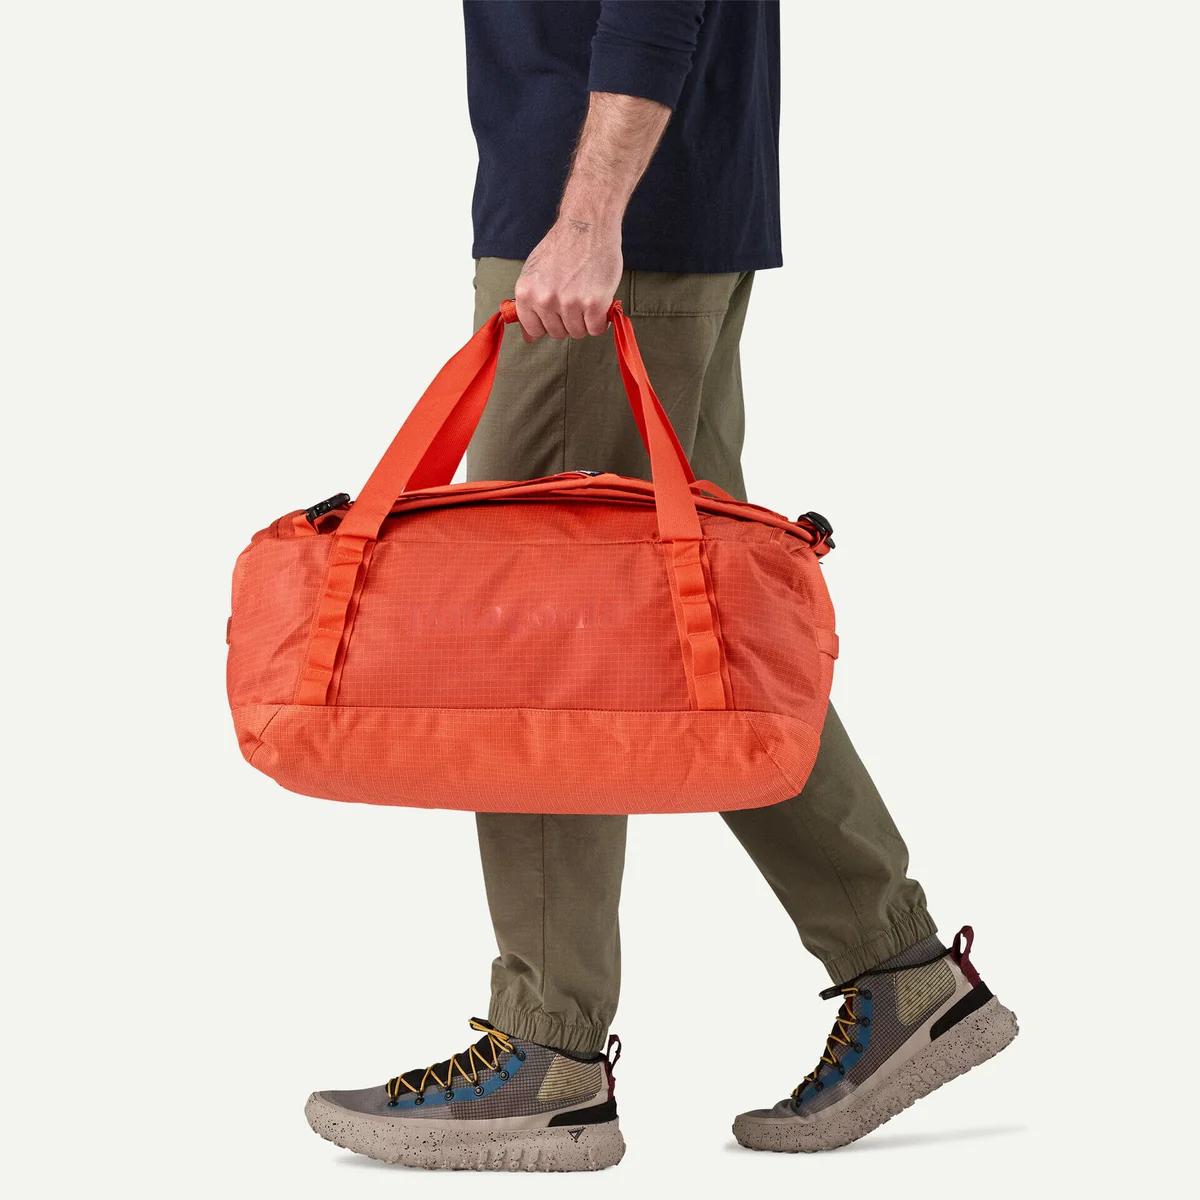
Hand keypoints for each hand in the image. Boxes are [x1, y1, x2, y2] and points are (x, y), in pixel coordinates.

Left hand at [513, 217, 622, 341]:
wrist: (587, 225)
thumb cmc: (562, 247)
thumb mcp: (535, 272)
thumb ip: (530, 304)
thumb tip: (529, 338)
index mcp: (526, 293)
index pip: (534, 329)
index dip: (548, 322)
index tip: (557, 312)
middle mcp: (545, 300)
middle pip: (557, 333)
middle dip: (567, 321)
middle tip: (575, 297)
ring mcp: (569, 303)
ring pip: (577, 332)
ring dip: (585, 320)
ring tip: (587, 296)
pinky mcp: (593, 303)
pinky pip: (596, 329)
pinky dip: (601, 321)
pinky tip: (600, 303)